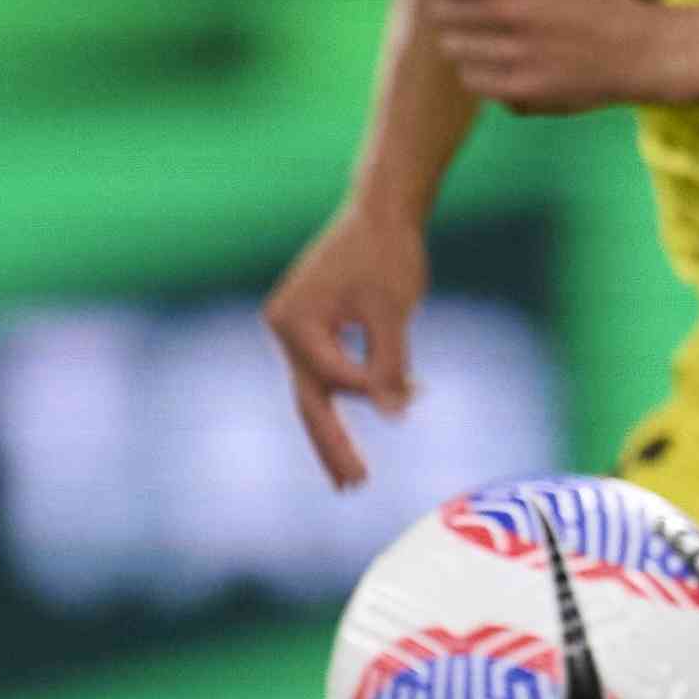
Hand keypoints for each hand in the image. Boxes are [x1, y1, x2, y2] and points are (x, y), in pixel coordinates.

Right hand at [262, 204, 428, 489]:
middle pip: (310, 399)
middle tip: (353, 487)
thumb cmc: (387, 254)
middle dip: (332, 445)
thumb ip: (391, 364)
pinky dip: (354, 392)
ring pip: (318, 390)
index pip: (336, 377)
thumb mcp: (393, 310)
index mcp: (294, 322)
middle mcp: (284, 327)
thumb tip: (395, 415)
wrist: (381, 211)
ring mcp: (295, 328)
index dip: (375, 389)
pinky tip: (385, 407)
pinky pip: (331, 370)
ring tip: (353, 477)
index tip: (414, 392)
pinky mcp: (313, 326)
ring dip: (339, 428)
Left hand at [403, 0, 685, 113]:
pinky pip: (470, 78)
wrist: (640, 52)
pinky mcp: (521, 90)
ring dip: (465, 35)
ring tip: (498, 27)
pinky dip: (480, 69)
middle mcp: (512, 15)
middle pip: (437, 8)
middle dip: (451, 1)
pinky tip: (508, 55)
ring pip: (451, 45)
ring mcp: (516, 56)